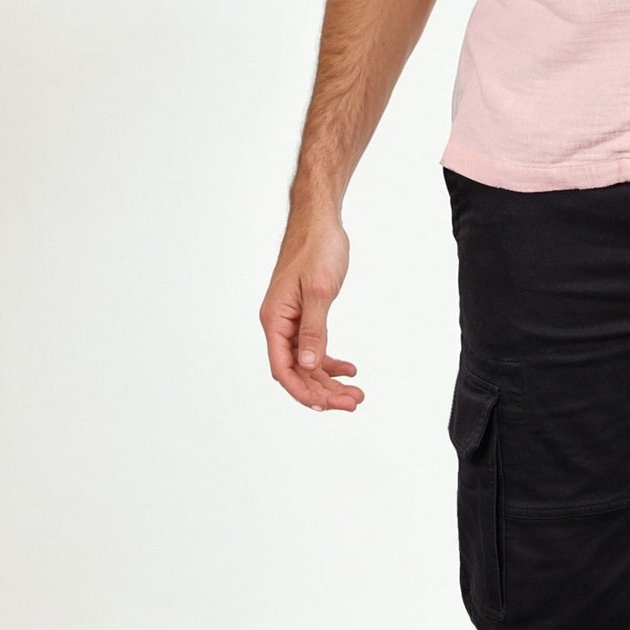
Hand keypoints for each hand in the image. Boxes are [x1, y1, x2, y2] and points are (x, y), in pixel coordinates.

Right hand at [260, 213, 363, 411]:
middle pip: (296, 371)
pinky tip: (349, 369)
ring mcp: (290, 321)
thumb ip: (313, 330)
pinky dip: (329, 361)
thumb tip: (307, 365)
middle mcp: (278, 324)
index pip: (283, 368)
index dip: (303, 391)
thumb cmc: (316, 248)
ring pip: (306, 363)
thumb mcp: (320, 290)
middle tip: (353, 402)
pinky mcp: (304, 316)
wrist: (320, 222)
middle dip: (323, 391)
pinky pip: (313, 347)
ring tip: (356, 393)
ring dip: (329, 380)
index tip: (327, 406)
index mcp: (274, 319)